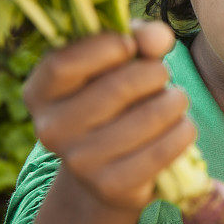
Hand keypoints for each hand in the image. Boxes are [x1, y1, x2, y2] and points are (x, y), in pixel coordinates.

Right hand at [22, 20, 196, 210]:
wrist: (111, 168)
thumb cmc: (116, 99)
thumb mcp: (120, 62)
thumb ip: (139, 39)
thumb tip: (159, 37)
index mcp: (40, 93)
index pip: (63, 63)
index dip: (106, 47)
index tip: (131, 45)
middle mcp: (50, 130)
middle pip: (115, 88)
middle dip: (154, 73)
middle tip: (163, 75)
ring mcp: (79, 162)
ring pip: (147, 117)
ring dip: (175, 101)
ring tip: (176, 99)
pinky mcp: (111, 186)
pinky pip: (162, 150)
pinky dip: (183, 131)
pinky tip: (183, 125)